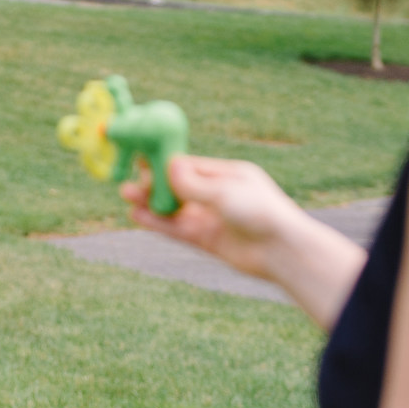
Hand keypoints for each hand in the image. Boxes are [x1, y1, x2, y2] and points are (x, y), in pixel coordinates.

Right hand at [121, 154, 305, 280]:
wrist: (281, 251)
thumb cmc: (260, 212)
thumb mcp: (224, 192)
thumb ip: (193, 183)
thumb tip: (168, 166)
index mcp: (229, 175)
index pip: (191, 165)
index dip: (166, 162)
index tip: (143, 156)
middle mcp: (219, 195)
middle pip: (180, 186)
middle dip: (155, 182)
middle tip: (130, 177)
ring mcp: (212, 218)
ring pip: (175, 208)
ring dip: (151, 202)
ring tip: (126, 194)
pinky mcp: (207, 240)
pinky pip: (177, 228)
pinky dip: (158, 222)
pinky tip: (138, 215)